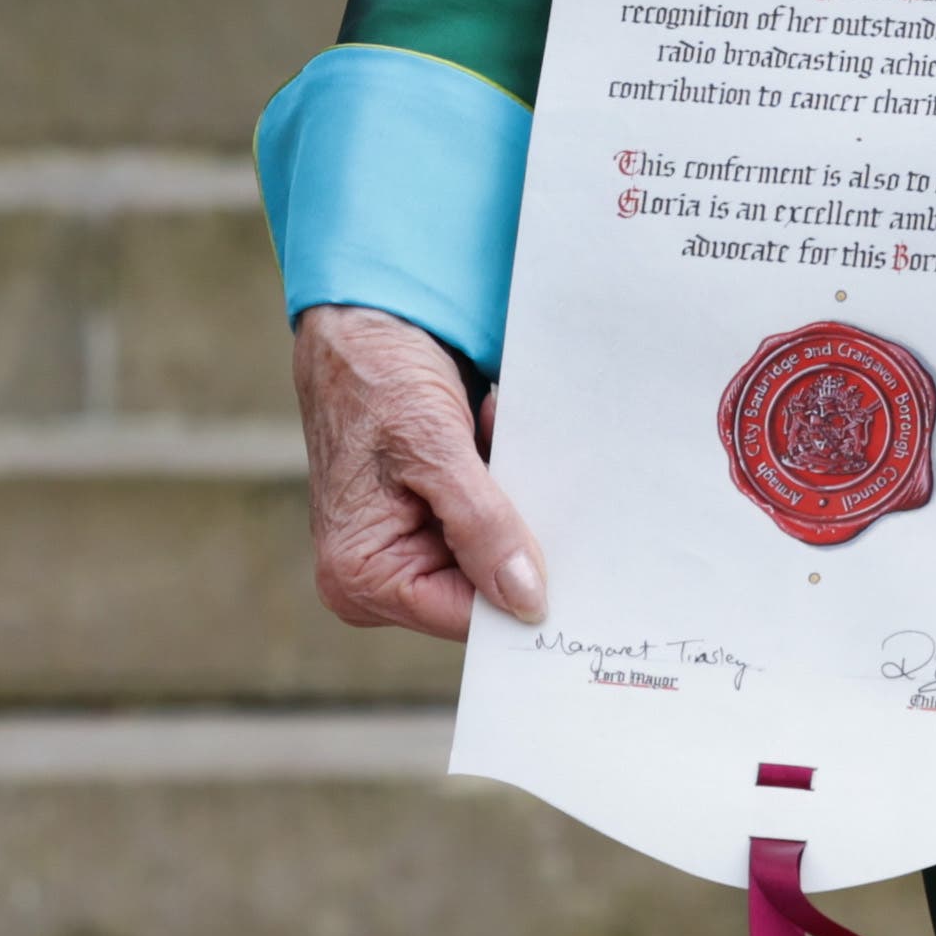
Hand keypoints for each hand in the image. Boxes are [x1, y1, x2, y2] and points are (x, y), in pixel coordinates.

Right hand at [293, 304, 544, 637]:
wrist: (363, 319)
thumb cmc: (374, 376)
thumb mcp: (433, 450)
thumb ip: (481, 527)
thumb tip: (525, 601)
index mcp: (363, 577)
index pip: (465, 616)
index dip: (519, 594)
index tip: (572, 568)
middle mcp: (381, 573)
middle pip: (483, 585)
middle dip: (516, 530)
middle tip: (524, 472)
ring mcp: (408, 543)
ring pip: (495, 546)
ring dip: (511, 492)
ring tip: (490, 430)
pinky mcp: (432, 512)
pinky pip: (491, 514)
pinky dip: (503, 473)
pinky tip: (488, 425)